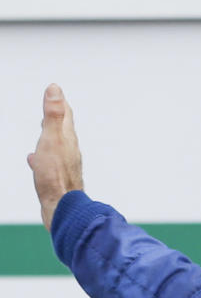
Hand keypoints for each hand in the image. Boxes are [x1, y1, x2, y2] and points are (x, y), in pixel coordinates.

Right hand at [27, 84, 83, 230]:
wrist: (62, 209)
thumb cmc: (55, 175)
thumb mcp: (52, 139)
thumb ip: (53, 115)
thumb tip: (55, 89)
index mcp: (67, 139)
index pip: (66, 116)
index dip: (60, 102)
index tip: (56, 92)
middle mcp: (69, 152)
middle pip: (63, 131)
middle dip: (56, 118)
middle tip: (53, 108)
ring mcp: (64, 167)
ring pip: (56, 147)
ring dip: (49, 137)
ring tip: (43, 131)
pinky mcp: (57, 180)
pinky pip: (49, 164)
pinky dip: (42, 157)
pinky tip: (34, 160)